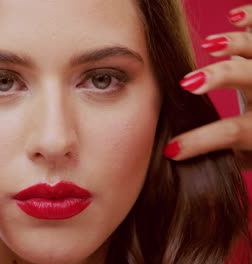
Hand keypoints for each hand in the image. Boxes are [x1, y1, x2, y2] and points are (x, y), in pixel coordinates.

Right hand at [162, 4, 251, 169]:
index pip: (231, 131)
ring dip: (233, 43)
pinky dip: (251, 19)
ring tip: (210, 45)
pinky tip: (235, 17)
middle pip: (247, 77)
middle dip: (216, 78)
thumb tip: (190, 160)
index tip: (171, 150)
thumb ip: (231, 157)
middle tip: (188, 83)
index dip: (200, 141)